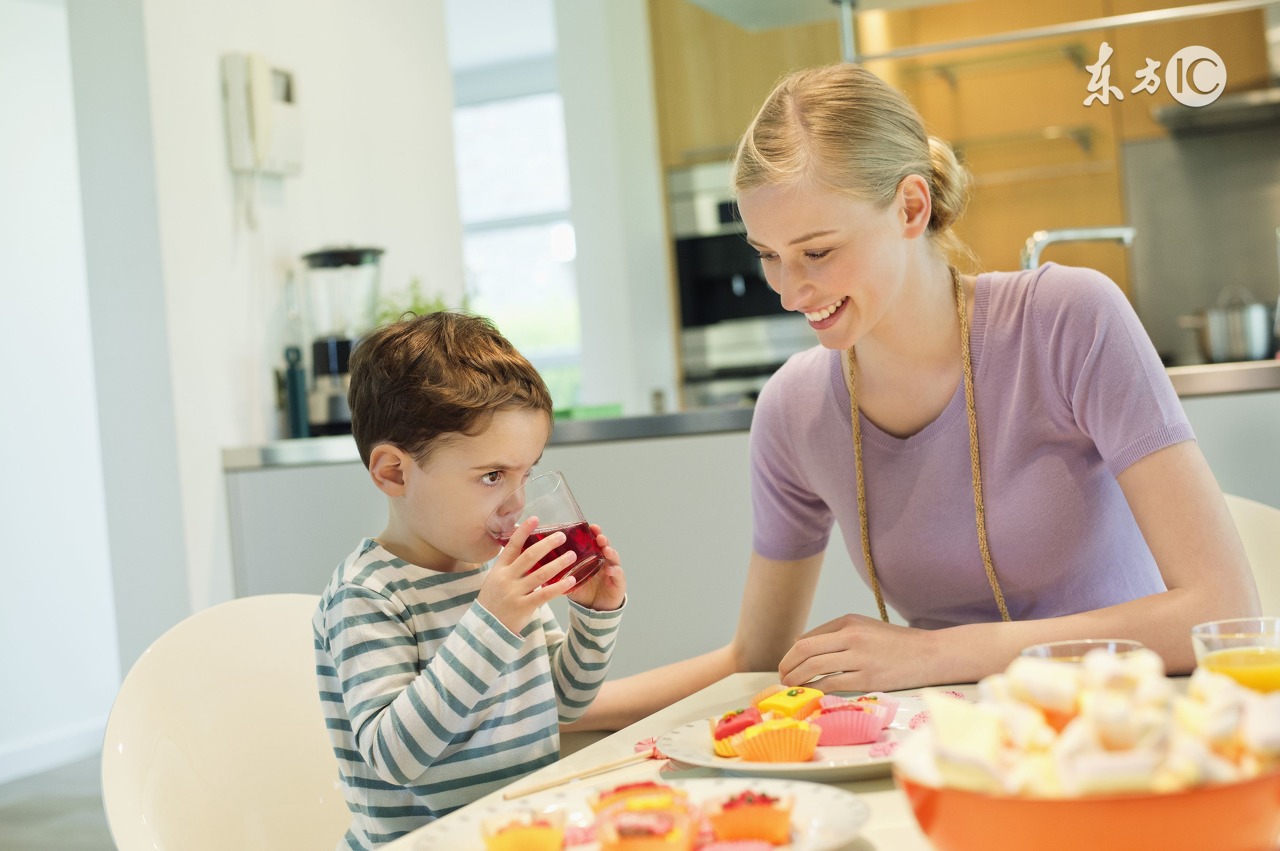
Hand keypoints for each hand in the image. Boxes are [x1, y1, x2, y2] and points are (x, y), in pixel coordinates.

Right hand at [477, 517, 577, 634]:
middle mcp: (506, 578)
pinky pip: (545, 594)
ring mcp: (514, 593)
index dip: (523, 531)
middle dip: (547, 544)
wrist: (486, 627)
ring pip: (540, 575)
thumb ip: (509, 565)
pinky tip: (571, 580)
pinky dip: (559, 587)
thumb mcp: (495, 579)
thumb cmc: (494, 600)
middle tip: (562, 536)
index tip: (534, 519)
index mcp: (499, 569)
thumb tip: (524, 544)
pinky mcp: (523, 606)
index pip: (512, 546)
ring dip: (558, 564)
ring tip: (573, 556)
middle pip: (529, 556)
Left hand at [565, 524, 625, 610]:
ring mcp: (613, 571)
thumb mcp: (571, 580)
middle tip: (599, 535)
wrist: (595, 611)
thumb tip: (540, 566)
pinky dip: (615, 571)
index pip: (594, 542)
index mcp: (593, 558)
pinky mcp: (618, 583)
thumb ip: (560, 573)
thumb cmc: (583, 592)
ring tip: (606, 549)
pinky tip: (610, 569)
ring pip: (614, 558)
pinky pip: (618, 576)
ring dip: (611, 552)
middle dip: (603, 539)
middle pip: (605, 546)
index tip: (590, 526)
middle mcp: (604, 561)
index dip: (594, 533)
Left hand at [778, 613, 935, 692]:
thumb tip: (799, 644)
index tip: (785, 666)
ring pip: (815, 667)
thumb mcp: (864, 628)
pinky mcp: (868, 679)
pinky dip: (816, 689)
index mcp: (848, 623)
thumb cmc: (894, 643)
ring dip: (797, 679)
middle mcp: (852, 636)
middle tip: (781, 678)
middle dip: (787, 666)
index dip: (790, 655)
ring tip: (791, 687)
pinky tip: (811, 694)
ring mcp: (860, 658)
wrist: (929, 654)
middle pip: (805, 651)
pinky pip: (833, 684)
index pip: (807, 638)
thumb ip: (833, 633)